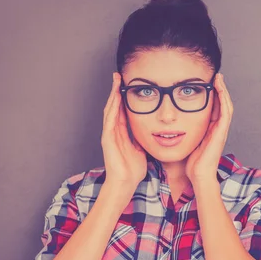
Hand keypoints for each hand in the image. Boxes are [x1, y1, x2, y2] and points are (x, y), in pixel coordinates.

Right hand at [101, 72, 147, 189]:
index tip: (128, 84)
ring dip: (113, 95)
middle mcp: (114, 131)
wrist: (125, 183)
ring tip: (116, 81)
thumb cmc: (133, 170)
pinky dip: (112, 108)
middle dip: (116, 91)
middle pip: (115, 106)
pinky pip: (110, 120)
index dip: (124, 97)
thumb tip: (153, 132)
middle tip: (119, 76)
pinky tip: (115, 98)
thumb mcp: (141, 149)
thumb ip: (142, 139)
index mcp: (122, 133)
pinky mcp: (107, 139)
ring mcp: (109, 134)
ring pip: (110, 110)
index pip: (123, 110)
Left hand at [185, 73, 232, 184]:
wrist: (198, 175)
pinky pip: (225, 112)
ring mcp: (221, 130)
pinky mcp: (221, 132)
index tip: (207, 83)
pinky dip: (224, 99)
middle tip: (216, 76)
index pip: (214, 108)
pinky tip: (220, 89)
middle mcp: (218, 128)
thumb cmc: (191, 163)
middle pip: (222, 104)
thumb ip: (183, 131)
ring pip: (226, 105)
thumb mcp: (185, 142)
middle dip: (219, 89)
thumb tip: (170, 123)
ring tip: (218, 78)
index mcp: (210, 130)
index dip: (213, 95)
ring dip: (223, 90)